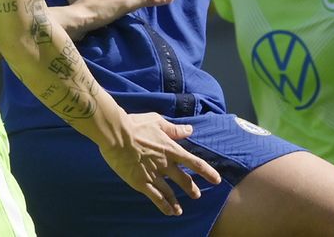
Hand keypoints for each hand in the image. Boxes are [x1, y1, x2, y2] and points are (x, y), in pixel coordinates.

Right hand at [99, 112, 221, 215]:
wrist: (117, 134)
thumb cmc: (136, 125)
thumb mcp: (158, 122)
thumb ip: (175, 129)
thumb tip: (190, 130)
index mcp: (171, 149)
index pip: (194, 163)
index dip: (207, 172)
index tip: (217, 179)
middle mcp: (165, 164)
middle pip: (183, 180)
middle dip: (192, 189)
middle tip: (197, 195)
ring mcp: (153, 175)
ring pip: (169, 192)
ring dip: (176, 201)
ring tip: (180, 210)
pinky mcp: (140, 182)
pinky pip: (155, 197)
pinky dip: (163, 206)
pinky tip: (168, 212)